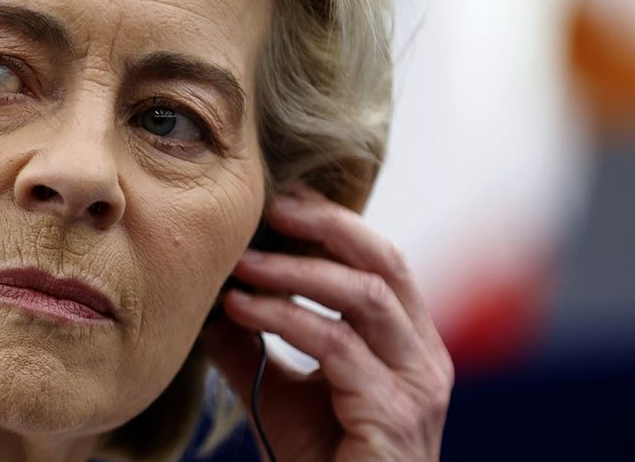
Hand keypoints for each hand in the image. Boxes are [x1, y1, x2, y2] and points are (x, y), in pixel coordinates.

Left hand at [200, 185, 452, 461]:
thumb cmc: (317, 459)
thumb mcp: (278, 386)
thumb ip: (252, 338)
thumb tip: (211, 290)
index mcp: (406, 341)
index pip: (378, 259)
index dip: (332, 222)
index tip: (278, 199)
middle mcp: (423, 356)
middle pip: (384, 260)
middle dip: (326, 224)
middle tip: (270, 207)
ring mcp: (416, 385)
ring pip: (364, 296)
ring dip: (295, 270)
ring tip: (241, 262)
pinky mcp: (394, 414)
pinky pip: (337, 346)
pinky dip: (283, 317)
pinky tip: (240, 309)